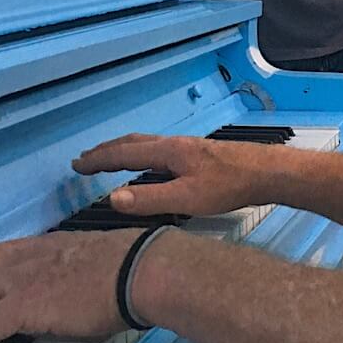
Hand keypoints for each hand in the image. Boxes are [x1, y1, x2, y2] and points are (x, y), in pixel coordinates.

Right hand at [74, 133, 269, 216]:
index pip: (123, 153)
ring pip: (146, 145)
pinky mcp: (197, 155)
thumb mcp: (188, 199)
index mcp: (167, 151)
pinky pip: (157, 150)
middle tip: (84, 159)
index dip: (98, 160)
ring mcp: (186, 147)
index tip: (76, 165)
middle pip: (132, 143)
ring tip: (108, 159)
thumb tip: (112, 198)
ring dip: (122, 151)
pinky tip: (148, 166)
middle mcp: (173, 144)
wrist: (266, 172)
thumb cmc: (228, 186)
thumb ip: (150, 199)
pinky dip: (140, 155)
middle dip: (106, 151)